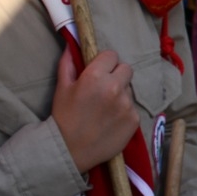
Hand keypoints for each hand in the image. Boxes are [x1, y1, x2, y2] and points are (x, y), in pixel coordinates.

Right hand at [51, 43, 141, 173]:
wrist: (69, 150)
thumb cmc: (63, 117)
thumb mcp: (62, 88)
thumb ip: (68, 64)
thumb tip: (71, 45)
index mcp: (95, 76)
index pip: (111, 55)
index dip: (104, 63)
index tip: (99, 71)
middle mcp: (115, 87)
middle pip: (126, 69)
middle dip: (117, 75)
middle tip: (105, 88)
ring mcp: (126, 104)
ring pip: (129, 90)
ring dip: (120, 94)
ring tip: (105, 109)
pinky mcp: (134, 120)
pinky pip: (132, 108)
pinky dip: (124, 112)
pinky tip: (110, 121)